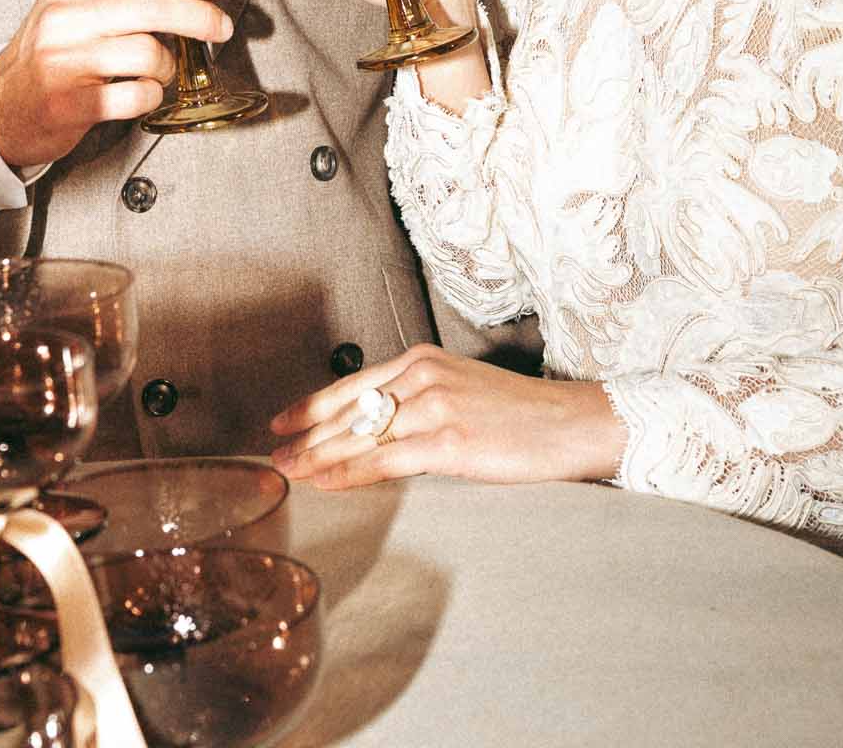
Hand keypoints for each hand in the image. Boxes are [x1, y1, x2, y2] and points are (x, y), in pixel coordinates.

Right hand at [0, 0, 231, 167]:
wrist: (2, 107)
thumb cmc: (50, 54)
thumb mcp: (76, 7)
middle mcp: (63, 18)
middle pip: (150, 7)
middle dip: (197, 16)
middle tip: (220, 27)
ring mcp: (64, 61)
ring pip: (147, 53)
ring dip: (167, 64)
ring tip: (160, 69)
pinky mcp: (70, 104)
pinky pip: (136, 96)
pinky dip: (151, 95)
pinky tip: (141, 93)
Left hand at [269, 344, 625, 490]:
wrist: (569, 423)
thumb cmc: (519, 414)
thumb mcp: (461, 390)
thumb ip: (419, 401)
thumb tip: (378, 429)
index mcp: (422, 360)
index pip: (352, 385)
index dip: (312, 405)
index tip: (282, 422)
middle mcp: (422, 377)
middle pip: (348, 410)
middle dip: (305, 435)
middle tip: (273, 456)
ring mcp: (434, 408)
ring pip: (359, 435)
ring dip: (318, 457)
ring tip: (290, 473)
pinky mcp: (447, 442)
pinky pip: (383, 460)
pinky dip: (348, 473)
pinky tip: (325, 483)